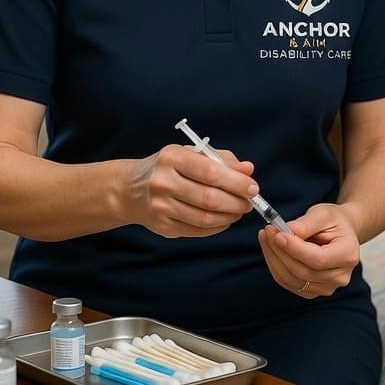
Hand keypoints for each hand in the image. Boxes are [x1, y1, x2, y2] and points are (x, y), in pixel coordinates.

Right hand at [127, 145, 258, 237]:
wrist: (130, 189)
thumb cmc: (169, 167)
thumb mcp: (192, 154)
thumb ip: (222, 160)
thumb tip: (248, 169)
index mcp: (172, 158)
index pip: (210, 172)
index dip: (236, 182)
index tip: (253, 187)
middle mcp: (163, 182)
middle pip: (209, 198)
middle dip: (237, 202)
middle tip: (250, 202)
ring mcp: (160, 207)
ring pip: (205, 218)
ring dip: (229, 216)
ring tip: (240, 210)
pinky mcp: (162, 226)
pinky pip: (197, 230)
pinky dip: (217, 227)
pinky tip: (225, 219)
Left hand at [258, 203, 359, 298]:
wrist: (339, 233)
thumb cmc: (334, 221)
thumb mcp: (324, 213)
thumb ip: (307, 223)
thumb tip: (287, 231)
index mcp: (348, 255)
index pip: (319, 259)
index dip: (296, 249)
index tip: (278, 234)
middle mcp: (340, 277)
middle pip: (303, 271)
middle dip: (280, 251)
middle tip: (267, 231)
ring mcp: (326, 287)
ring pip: (291, 279)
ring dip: (273, 258)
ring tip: (266, 237)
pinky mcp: (312, 291)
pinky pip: (287, 282)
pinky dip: (275, 265)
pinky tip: (270, 249)